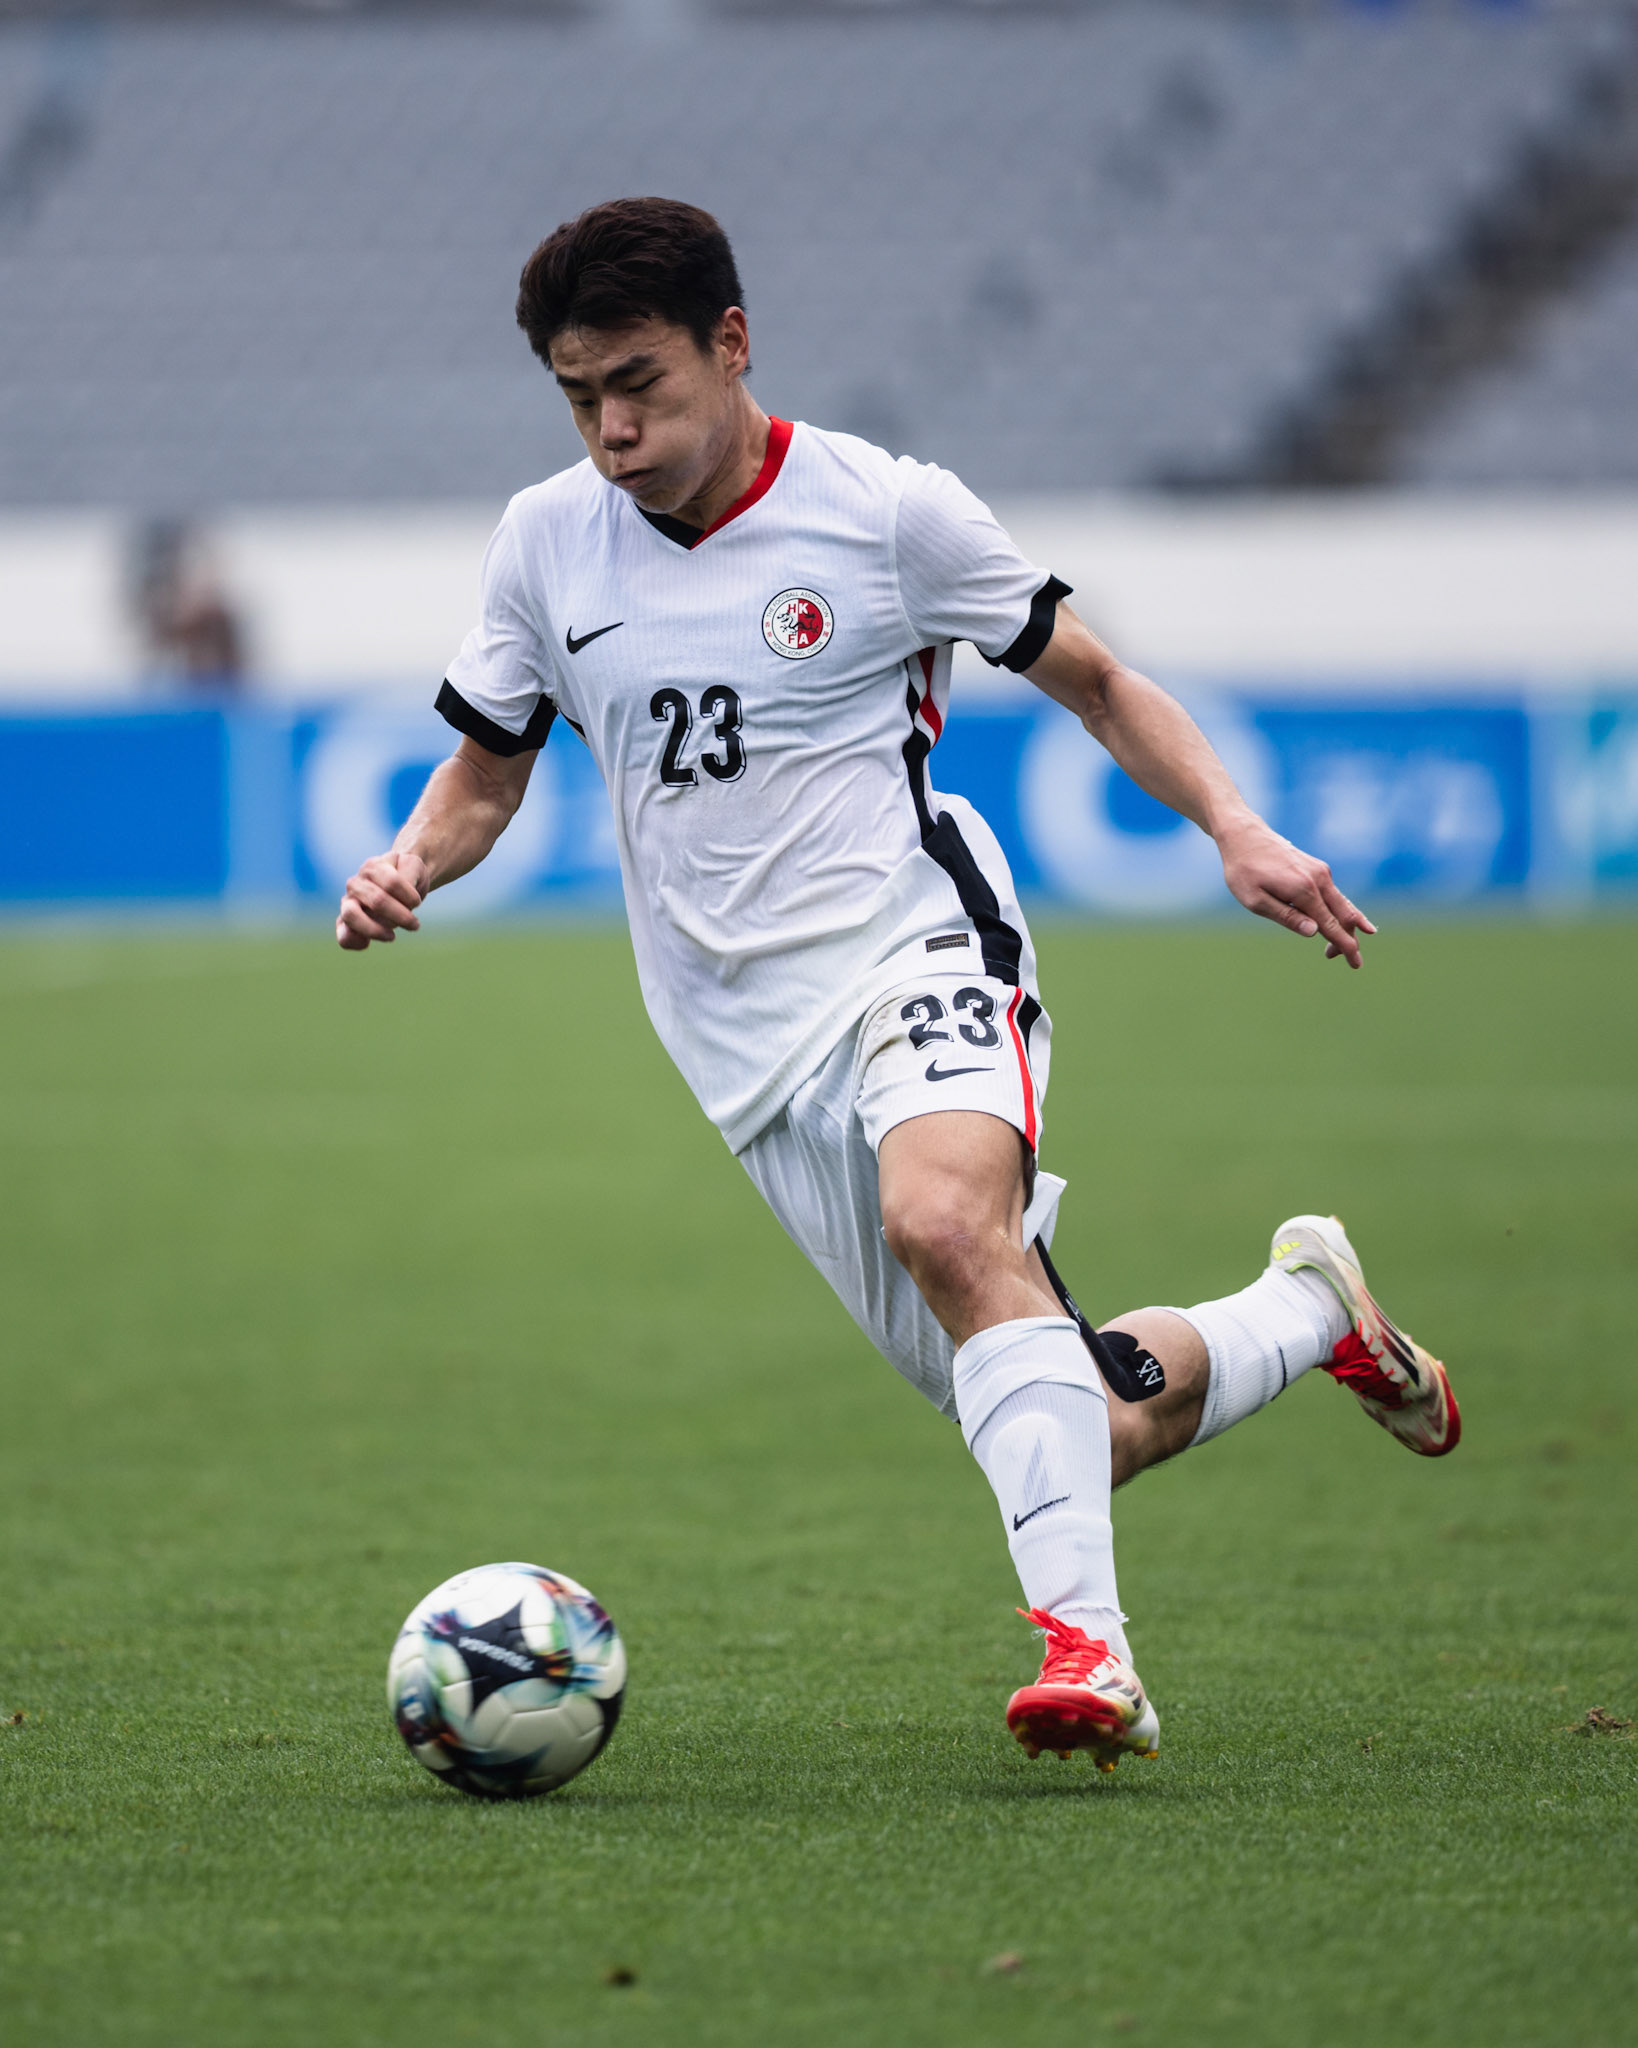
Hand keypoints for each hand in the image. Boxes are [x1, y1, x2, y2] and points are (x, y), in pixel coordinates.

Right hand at [336, 850, 429, 950]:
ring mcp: (348, 902)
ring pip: (351, 916)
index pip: (392, 883)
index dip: (410, 896)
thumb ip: (410, 875)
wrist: (398, 879)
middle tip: (415, 924)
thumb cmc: (407, 874)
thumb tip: (401, 900)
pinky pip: (343, 935)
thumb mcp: (414, 866)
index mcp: (373, 867)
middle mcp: (356, 883)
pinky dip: (353, 942)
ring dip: (375, 930)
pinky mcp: (346, 921)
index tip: (417, 902)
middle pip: (377, 901)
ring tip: (392, 937)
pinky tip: (367, 943)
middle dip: (401, 916)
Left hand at [1214, 811, 1375, 968]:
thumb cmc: (1244, 870)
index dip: (1345, 945)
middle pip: (1344, 915)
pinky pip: (1334, 895)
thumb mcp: (1255, 901)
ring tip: (1336, 948)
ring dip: (1344, 927)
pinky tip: (1337, 922)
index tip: (1356, 963)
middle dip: (1348, 939)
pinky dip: (1337, 912)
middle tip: (1349, 961)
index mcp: (1304, 890)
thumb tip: (1314, 933)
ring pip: (1342, 904)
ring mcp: (1320, 872)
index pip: (1331, 924)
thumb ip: (1286, 917)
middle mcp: (1318, 879)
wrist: (1244, 835)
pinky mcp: (1317, 868)